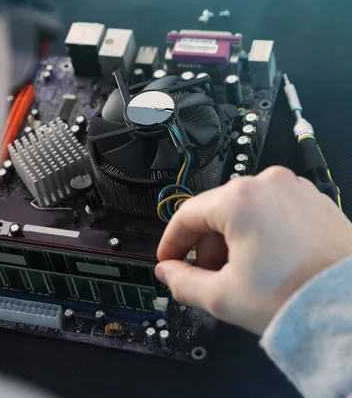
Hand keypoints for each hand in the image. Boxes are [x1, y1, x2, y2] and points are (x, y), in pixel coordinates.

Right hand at [154, 167, 351, 334]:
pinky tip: (264, 263)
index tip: (169, 261)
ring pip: (243, 210)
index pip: (186, 215)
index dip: (171, 242)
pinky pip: (271, 210)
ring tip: (240, 274)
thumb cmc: (296, 297)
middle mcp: (266, 183)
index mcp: (239, 199)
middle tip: (207, 277)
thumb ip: (182, 282)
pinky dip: (258, 233)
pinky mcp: (313, 200)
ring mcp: (293, 189)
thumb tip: (167, 273)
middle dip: (205, 245)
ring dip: (231, 240)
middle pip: (215, 211)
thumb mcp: (223, 297)